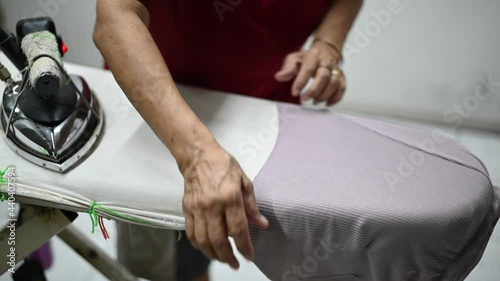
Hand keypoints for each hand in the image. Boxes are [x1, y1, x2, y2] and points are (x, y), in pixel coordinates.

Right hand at [181, 140, 268, 268]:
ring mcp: (197, 208)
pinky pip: (191, 234)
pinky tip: (207, 248)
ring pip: (203, 241)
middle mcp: (212, 205)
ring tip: (223, 258)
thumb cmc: (223, 166)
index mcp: (230, 197)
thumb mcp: (244, 181)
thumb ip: (252, 205)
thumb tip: (262, 224)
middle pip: (218, 240)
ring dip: (213, 254)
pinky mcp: (186, 209)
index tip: (249, 256)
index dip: (244, 246)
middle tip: (235, 264)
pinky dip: (199, 245)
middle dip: (228, 257)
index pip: (238, 229)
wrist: (198, 156)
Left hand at [275, 42, 346, 105]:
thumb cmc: (307, 58)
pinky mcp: (341, 77)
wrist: (325, 51)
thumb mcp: (294, 58)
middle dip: (314, 90)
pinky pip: (342, 87)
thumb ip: (287, 67)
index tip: (294, 92)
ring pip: (334, 83)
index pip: (308, 69)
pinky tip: (327, 103)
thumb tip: (279, 77)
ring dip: (324, 95)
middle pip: (324, 76)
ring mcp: (336, 69)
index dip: (301, 82)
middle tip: (304, 98)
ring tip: (315, 102)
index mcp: (314, 56)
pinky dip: (336, 97)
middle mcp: (327, 62)